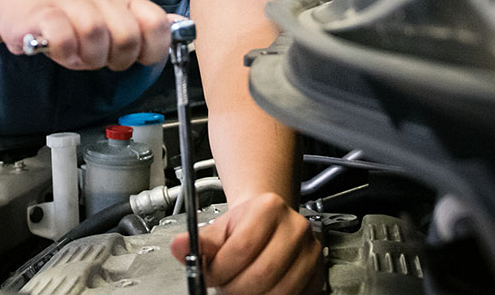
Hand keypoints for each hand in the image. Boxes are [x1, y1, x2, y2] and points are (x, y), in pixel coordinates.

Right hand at [0, 0, 172, 70]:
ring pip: (96, 36)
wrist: (18, 5)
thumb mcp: (109, 20)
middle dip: (118, 59)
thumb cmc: (68, 19)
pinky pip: (64, 39)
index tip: (140, 59)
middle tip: (102, 60)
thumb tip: (179, 30)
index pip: (157, 23)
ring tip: (79, 57)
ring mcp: (72, 1)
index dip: (154, 49)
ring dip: (89, 58)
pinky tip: (60, 52)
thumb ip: (139, 27)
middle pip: (127, 36)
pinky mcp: (45, 13)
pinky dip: (65, 54)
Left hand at [170, 193, 324, 294]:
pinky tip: (258, 291)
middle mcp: (295, 228)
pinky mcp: (316, 274)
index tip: (208, 275)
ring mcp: (310, 252)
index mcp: (269, 208)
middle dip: (236, 288)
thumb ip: (200, 240)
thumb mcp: (219, 226)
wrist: (267, 220)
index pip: (243, 248)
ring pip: (280, 291)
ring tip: (239, 288)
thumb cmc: (244, 224)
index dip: (220, 269)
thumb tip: (178, 247)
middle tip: (224, 287)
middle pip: (262, 273)